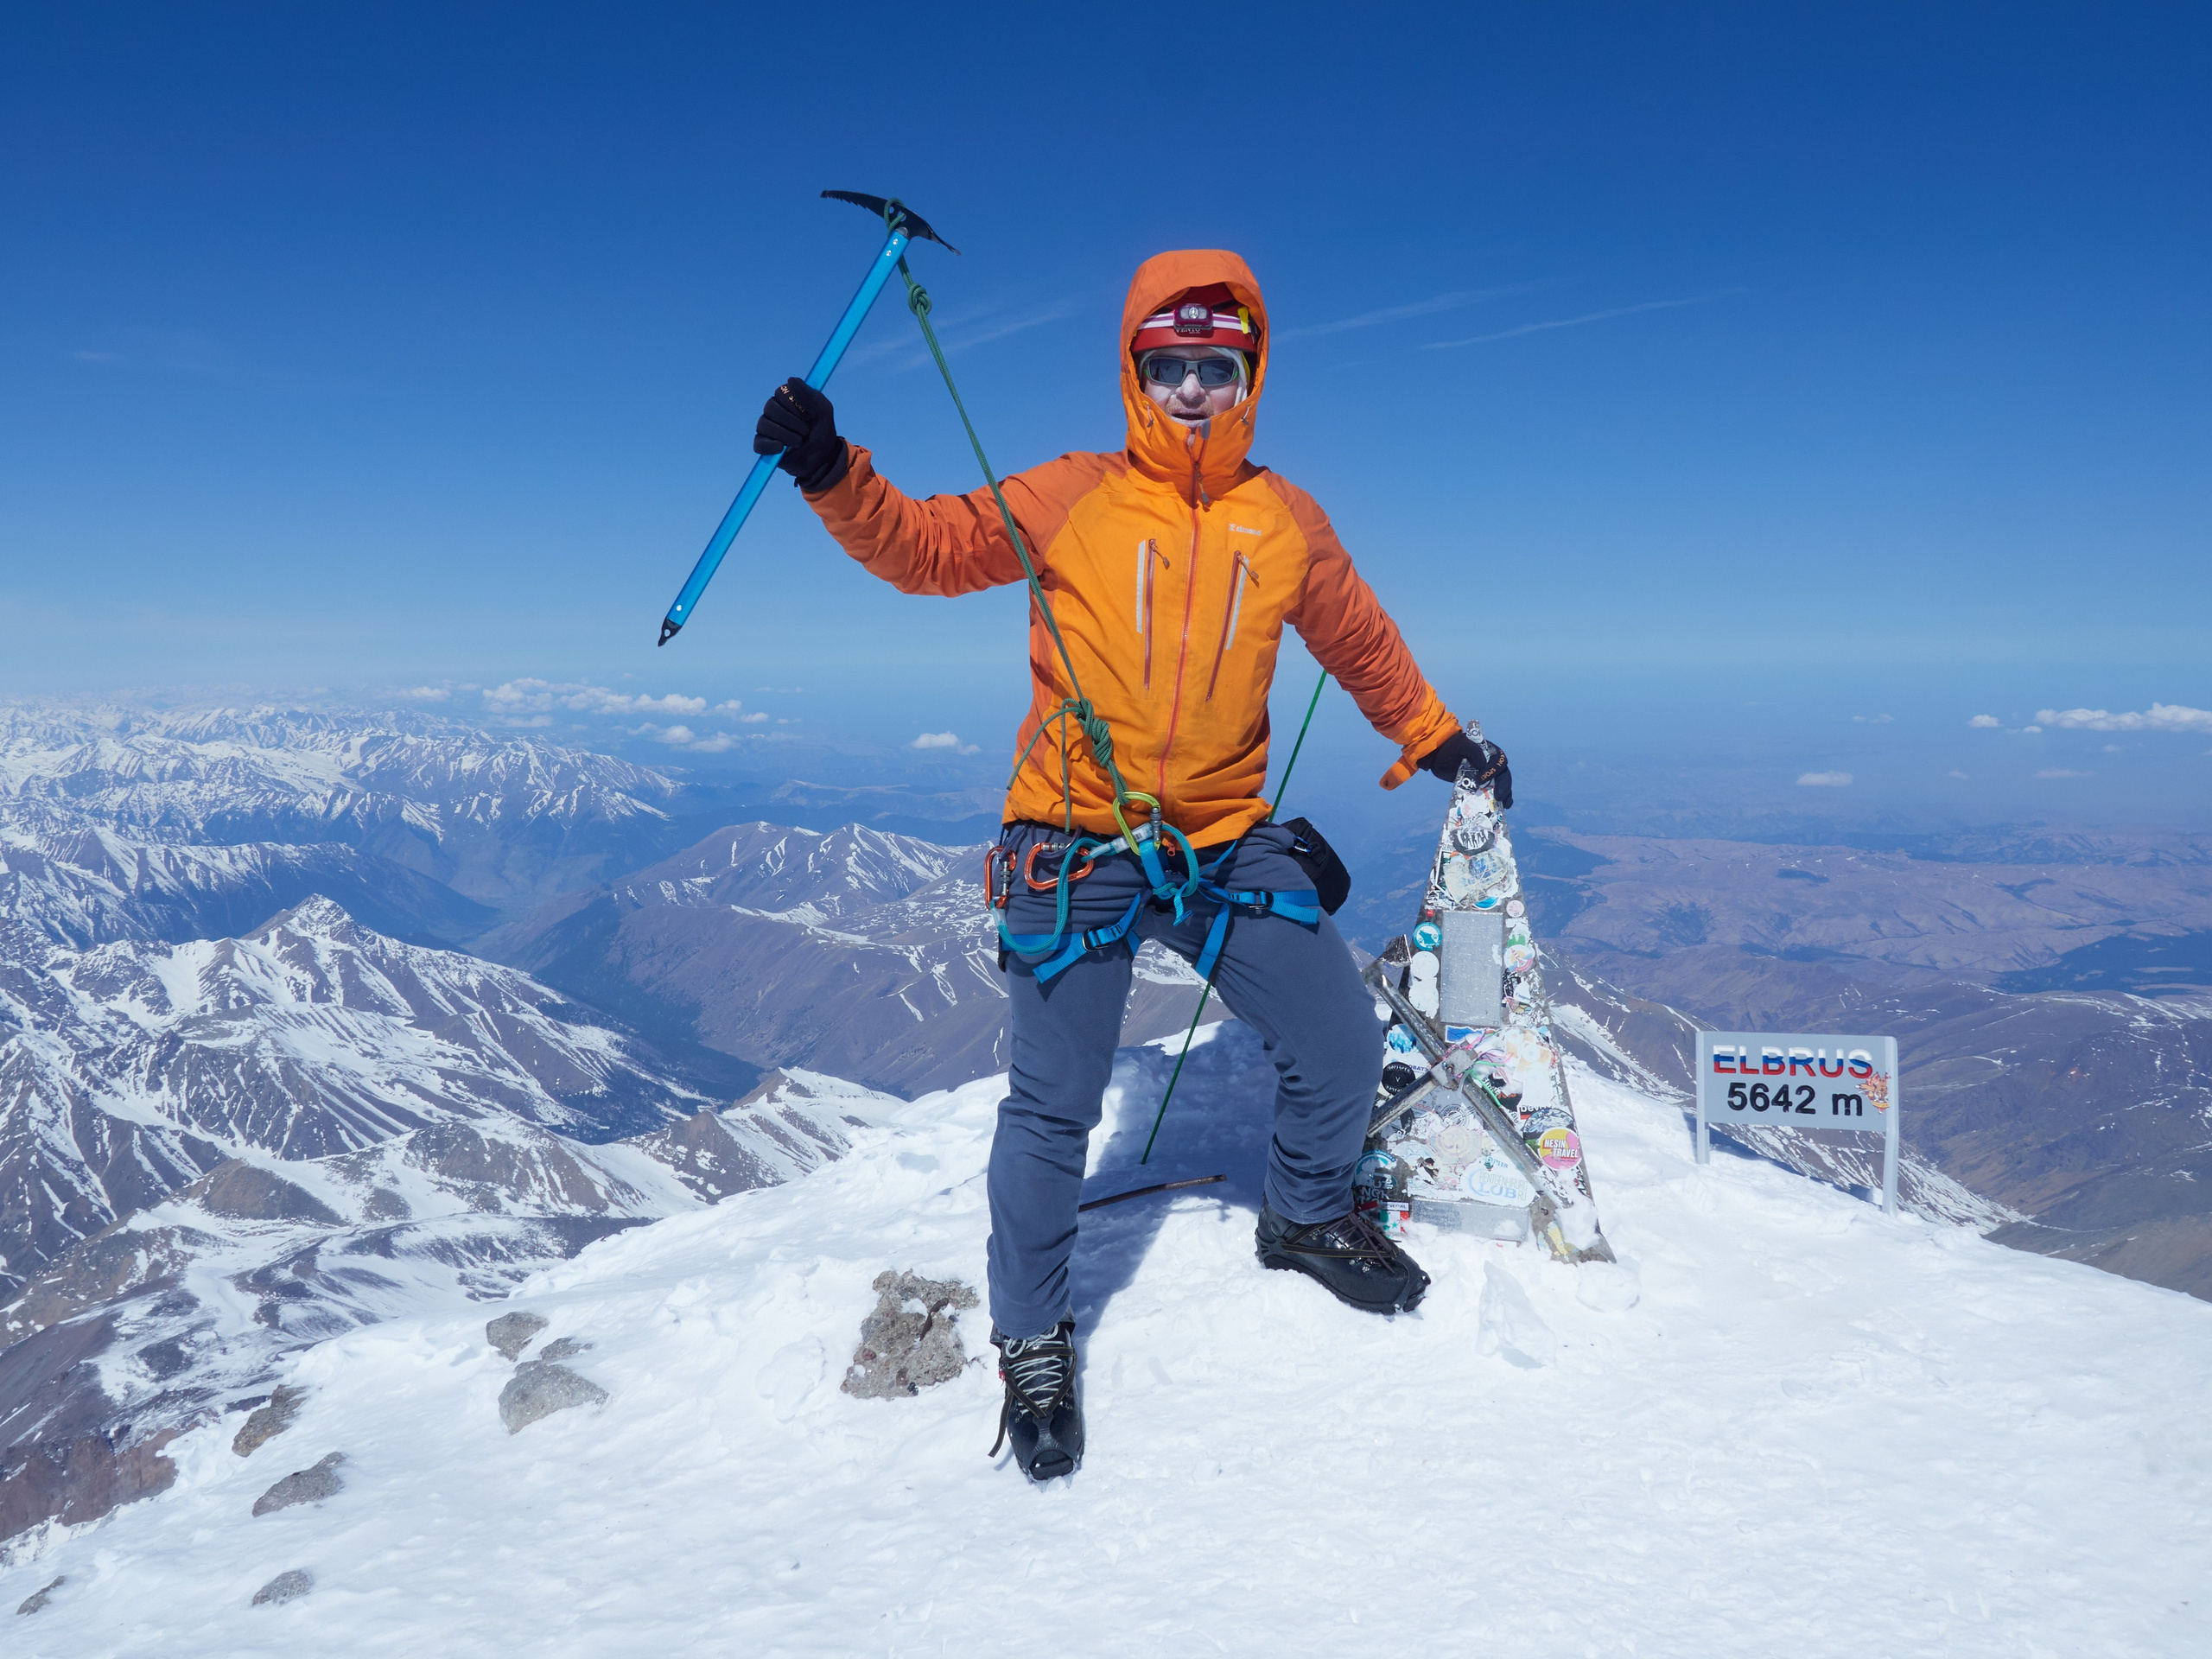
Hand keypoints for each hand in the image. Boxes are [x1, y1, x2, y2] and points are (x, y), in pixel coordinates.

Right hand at [754, 378, 849, 492]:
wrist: (823, 458)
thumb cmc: (822, 431)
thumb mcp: (823, 411)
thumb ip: (809, 395)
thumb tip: (790, 380)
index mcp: (787, 400)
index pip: (780, 392)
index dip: (794, 404)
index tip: (808, 415)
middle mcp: (774, 411)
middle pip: (771, 407)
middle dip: (792, 421)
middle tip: (805, 430)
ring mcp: (767, 428)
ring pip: (764, 424)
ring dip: (786, 435)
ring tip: (799, 442)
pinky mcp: (764, 445)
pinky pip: (759, 443)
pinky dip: (771, 446)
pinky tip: (782, 448)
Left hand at [1418, 729, 1511, 807]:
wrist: (1439, 758)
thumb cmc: (1451, 749)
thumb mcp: (1461, 746)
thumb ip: (1473, 751)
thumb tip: (1483, 765)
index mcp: (1491, 752)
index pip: (1499, 762)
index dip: (1492, 772)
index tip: (1480, 780)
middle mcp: (1492, 764)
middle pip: (1504, 775)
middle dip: (1503, 786)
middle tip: (1498, 797)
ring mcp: (1487, 775)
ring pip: (1501, 785)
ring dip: (1505, 794)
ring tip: (1504, 804)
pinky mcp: (1481, 785)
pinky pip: (1493, 792)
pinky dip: (1498, 799)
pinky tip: (1502, 807)